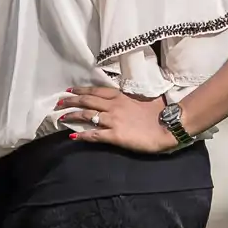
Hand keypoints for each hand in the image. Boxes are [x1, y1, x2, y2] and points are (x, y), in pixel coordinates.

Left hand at [55, 87, 176, 153]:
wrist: (169, 125)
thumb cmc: (161, 112)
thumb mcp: (145, 98)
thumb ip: (133, 97)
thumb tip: (130, 96)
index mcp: (121, 96)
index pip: (96, 91)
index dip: (81, 90)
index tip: (70, 90)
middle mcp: (113, 106)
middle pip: (87, 101)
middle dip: (71, 101)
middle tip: (58, 103)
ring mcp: (113, 120)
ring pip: (87, 116)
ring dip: (73, 116)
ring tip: (61, 118)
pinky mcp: (115, 135)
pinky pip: (94, 135)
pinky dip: (82, 135)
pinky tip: (73, 136)